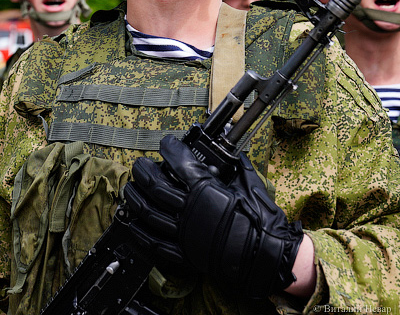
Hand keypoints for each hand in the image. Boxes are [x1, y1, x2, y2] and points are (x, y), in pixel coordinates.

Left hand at [123, 136, 302, 297]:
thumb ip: (234, 165)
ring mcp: (185, 233)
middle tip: (140, 165)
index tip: (166, 144)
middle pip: (155, 186)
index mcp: (206, 189)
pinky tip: (133, 223)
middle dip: (143, 172)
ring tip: (131, 190)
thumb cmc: (261, 220)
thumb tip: (230, 151)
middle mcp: (191, 210)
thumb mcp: (248, 184)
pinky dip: (141, 233)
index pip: (179, 161)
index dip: (169, 148)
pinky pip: (155, 243)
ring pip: (149, 213)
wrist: (268, 255)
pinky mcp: (185, 253)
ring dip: (136, 199)